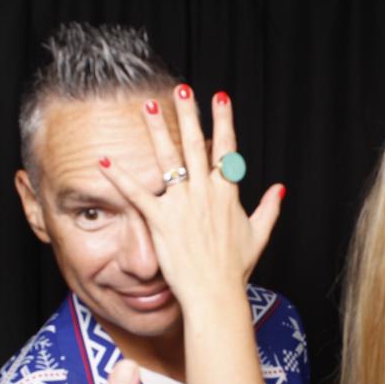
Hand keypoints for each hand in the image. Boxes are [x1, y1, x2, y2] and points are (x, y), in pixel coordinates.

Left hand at [98, 86, 284, 305]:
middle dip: (188, 114)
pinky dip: (120, 176)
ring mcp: (183, 205)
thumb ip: (269, 208)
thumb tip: (279, 189)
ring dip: (157, 130)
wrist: (216, 293)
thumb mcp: (258, 235)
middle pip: (195, 145)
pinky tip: (105, 160)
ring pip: (168, 159)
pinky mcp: (161, 220)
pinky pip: (138, 193)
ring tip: (147, 107)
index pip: (226, 149)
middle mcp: (205, 193)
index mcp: (228, 194)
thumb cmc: (235, 269)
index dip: (223, 121)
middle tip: (182, 90)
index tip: (220, 98)